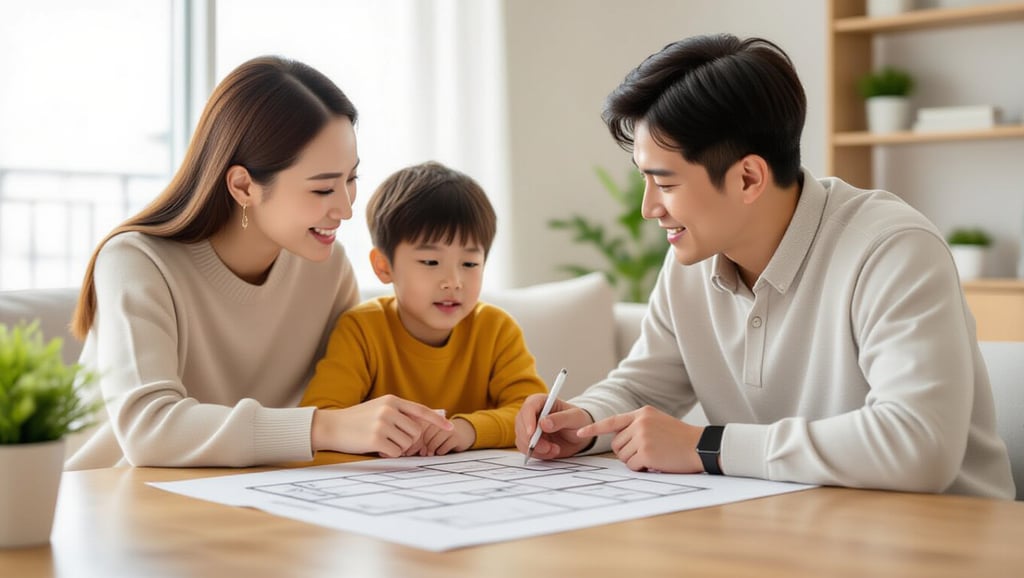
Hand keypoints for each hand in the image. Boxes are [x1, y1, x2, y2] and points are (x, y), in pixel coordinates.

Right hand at [311, 395, 452, 457]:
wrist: (331, 426)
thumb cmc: (356, 420)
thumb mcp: (379, 409)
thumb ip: (399, 413)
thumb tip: (424, 422)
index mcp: (391, 401)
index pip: (421, 410)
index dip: (437, 420)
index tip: (449, 427)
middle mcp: (389, 410)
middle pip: (416, 432)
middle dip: (409, 441)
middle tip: (394, 442)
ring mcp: (382, 424)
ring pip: (407, 444)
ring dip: (398, 448)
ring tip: (382, 443)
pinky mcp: (376, 439)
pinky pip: (396, 452)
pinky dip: (389, 454)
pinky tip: (376, 448)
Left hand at [405, 418, 475, 456]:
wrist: (464, 431)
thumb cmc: (442, 434)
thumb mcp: (430, 433)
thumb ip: (418, 438)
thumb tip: (406, 450)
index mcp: (430, 419)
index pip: (418, 430)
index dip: (412, 442)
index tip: (409, 451)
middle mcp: (439, 422)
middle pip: (425, 436)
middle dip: (420, 447)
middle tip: (418, 454)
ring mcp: (448, 429)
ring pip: (434, 441)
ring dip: (430, 450)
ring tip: (429, 454)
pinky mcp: (456, 437)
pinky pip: (445, 446)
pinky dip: (440, 451)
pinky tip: (439, 452)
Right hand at [514, 393, 593, 459]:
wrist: (580, 436)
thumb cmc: (578, 421)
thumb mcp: (575, 418)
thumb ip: (561, 419)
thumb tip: (544, 423)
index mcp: (541, 401)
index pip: (529, 407)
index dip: (528, 420)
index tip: (532, 433)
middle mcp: (531, 413)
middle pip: (521, 424)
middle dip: (532, 439)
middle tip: (548, 447)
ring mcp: (528, 427)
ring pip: (521, 439)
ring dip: (537, 448)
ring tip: (555, 449)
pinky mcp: (529, 441)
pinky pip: (526, 449)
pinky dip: (538, 454)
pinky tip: (551, 452)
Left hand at [576, 406, 704, 472]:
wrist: (701, 446)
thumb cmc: (680, 438)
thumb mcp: (658, 422)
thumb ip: (638, 425)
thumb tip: (617, 440)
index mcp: (642, 413)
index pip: (612, 421)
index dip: (594, 429)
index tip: (579, 432)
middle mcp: (640, 423)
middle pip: (616, 444)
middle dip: (628, 452)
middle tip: (648, 452)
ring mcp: (642, 437)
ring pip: (623, 456)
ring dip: (635, 461)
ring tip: (655, 455)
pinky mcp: (646, 452)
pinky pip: (633, 466)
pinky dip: (643, 468)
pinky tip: (657, 462)